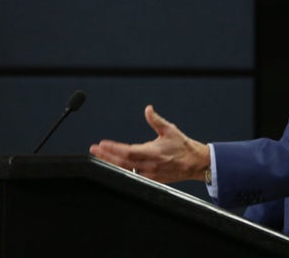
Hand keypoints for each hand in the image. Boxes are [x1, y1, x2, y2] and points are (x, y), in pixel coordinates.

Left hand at [89, 104, 209, 183]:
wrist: (195, 163)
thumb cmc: (183, 145)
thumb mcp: (170, 130)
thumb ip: (156, 120)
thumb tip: (148, 109)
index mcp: (153, 151)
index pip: (128, 150)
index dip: (113, 148)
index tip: (102, 144)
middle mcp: (149, 165)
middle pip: (122, 162)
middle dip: (106, 156)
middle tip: (94, 150)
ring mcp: (149, 174)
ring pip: (125, 170)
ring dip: (110, 164)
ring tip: (99, 157)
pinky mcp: (151, 180)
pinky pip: (132, 177)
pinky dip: (121, 171)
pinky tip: (113, 168)